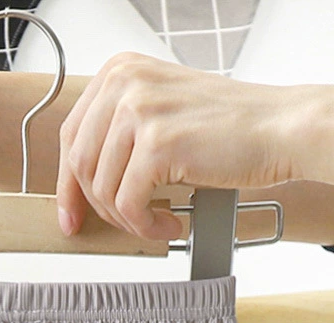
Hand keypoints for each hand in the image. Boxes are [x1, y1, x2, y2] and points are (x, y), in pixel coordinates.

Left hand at [56, 52, 311, 239]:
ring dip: (127, 218)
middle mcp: (125, 83)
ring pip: (102, 189)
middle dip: (98, 207)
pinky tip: (169, 223)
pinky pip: (129, 204)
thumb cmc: (225, 127)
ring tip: (155, 220)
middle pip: (79, 166)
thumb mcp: (158, 112)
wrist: (280, 128)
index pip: (69, 137)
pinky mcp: (157, 144)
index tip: (70, 216)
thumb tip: (76, 184)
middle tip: (123, 224)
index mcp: (119, 71)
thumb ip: (116, 133)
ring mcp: (139, 111)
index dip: (67, 185)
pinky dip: (145, 224)